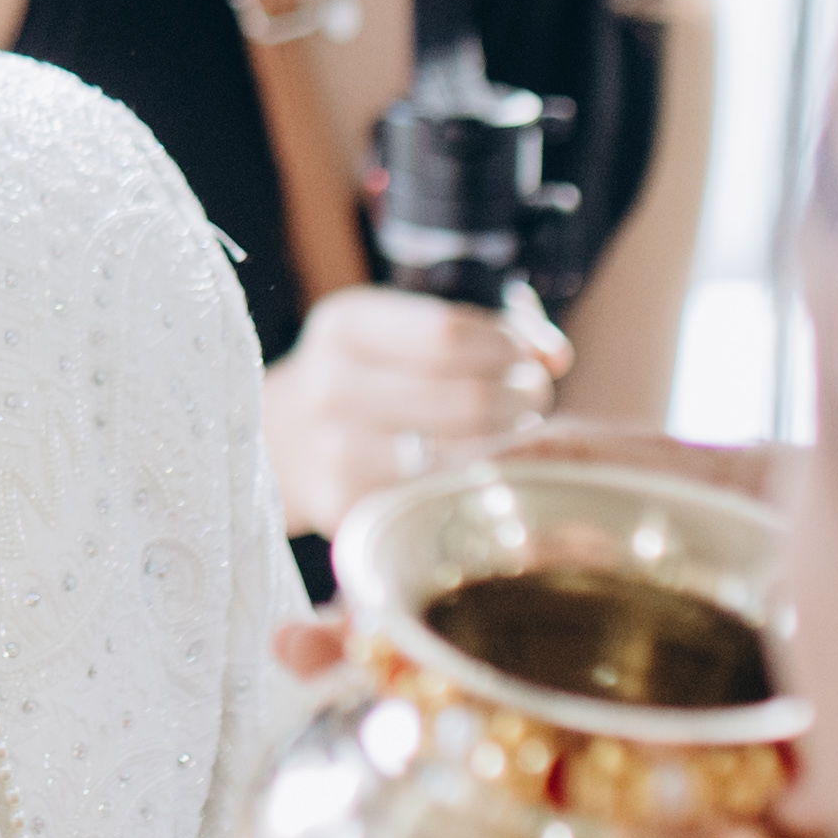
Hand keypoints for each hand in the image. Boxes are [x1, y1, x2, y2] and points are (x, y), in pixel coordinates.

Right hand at [258, 288, 553, 544]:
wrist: (281, 441)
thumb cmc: (373, 376)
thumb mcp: (405, 331)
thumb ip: (488, 332)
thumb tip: (557, 357)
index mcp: (344, 328)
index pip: (449, 334)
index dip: (508, 348)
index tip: (528, 360)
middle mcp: (329, 388)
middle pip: (465, 398)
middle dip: (523, 399)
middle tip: (533, 401)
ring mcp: (335, 454)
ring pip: (462, 456)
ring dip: (511, 446)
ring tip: (515, 435)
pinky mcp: (349, 510)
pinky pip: (443, 498)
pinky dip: (480, 485)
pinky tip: (485, 472)